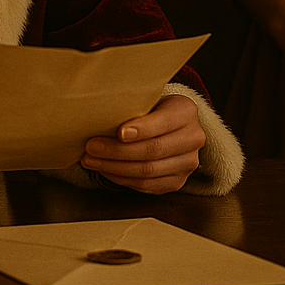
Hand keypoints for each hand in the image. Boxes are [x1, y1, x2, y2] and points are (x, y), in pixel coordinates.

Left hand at [80, 95, 205, 193]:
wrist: (171, 126)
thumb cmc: (151, 108)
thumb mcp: (147, 97)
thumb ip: (132, 104)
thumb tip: (98, 115)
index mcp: (186, 111)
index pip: (163, 123)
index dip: (141, 129)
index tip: (118, 132)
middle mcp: (193, 138)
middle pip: (153, 150)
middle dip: (117, 151)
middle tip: (91, 147)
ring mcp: (187, 163)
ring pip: (148, 172)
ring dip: (114, 168)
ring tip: (91, 160)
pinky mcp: (177, 182)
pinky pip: (146, 186)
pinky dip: (121, 179)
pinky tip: (105, 170)